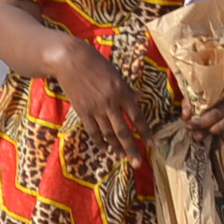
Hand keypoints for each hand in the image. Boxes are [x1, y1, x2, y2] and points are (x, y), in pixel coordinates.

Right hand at [45, 36, 143, 166]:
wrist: (71, 61)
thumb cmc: (97, 64)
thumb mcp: (117, 75)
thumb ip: (128, 90)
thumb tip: (140, 97)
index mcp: (122, 92)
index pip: (137, 117)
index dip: (145, 132)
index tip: (151, 145)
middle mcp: (110, 103)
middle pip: (123, 131)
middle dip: (131, 148)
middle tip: (138, 163)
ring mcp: (95, 108)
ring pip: (108, 134)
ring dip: (116, 148)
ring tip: (123, 157)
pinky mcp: (82, 111)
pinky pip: (93, 131)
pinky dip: (100, 142)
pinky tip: (106, 150)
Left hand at [188, 87, 223, 146]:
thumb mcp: (214, 95)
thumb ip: (195, 103)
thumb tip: (184, 117)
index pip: (214, 114)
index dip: (199, 122)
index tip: (189, 125)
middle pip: (218, 128)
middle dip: (204, 132)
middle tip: (196, 135)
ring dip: (217, 136)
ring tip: (217, 130)